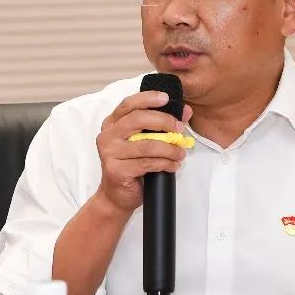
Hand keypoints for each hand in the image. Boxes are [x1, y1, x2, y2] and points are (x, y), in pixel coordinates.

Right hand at [95, 91, 192, 212]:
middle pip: (137, 120)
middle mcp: (108, 135)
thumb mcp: (146, 141)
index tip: (166, 98)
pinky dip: (165, 163)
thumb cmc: (132, 165)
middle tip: (179, 129)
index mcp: (112, 123)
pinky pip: (147, 163)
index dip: (148, 98)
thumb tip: (186, 111)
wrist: (117, 196)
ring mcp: (110, 153)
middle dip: (163, 121)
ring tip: (180, 153)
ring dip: (169, 148)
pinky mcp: (116, 170)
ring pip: (146, 145)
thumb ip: (164, 124)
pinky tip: (173, 165)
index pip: (129, 104)